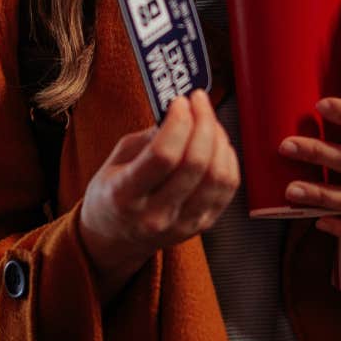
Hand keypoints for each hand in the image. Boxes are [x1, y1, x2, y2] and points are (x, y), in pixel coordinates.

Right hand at [77, 90, 237, 294]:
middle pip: (196, 163)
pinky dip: (227, 157)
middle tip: (198, 101)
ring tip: (207, 120)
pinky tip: (216, 142)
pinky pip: (227, 186)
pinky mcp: (203, 225)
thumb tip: (182, 112)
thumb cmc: (113, 193)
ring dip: (218, 138)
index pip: (163, 156)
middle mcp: (155, 215)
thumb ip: (148, 138)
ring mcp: (183, 224)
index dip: (179, 122)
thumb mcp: (116, 161)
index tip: (180, 101)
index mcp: (124, 196)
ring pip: (218, 176)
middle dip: (203, 122)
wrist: (115, 239)